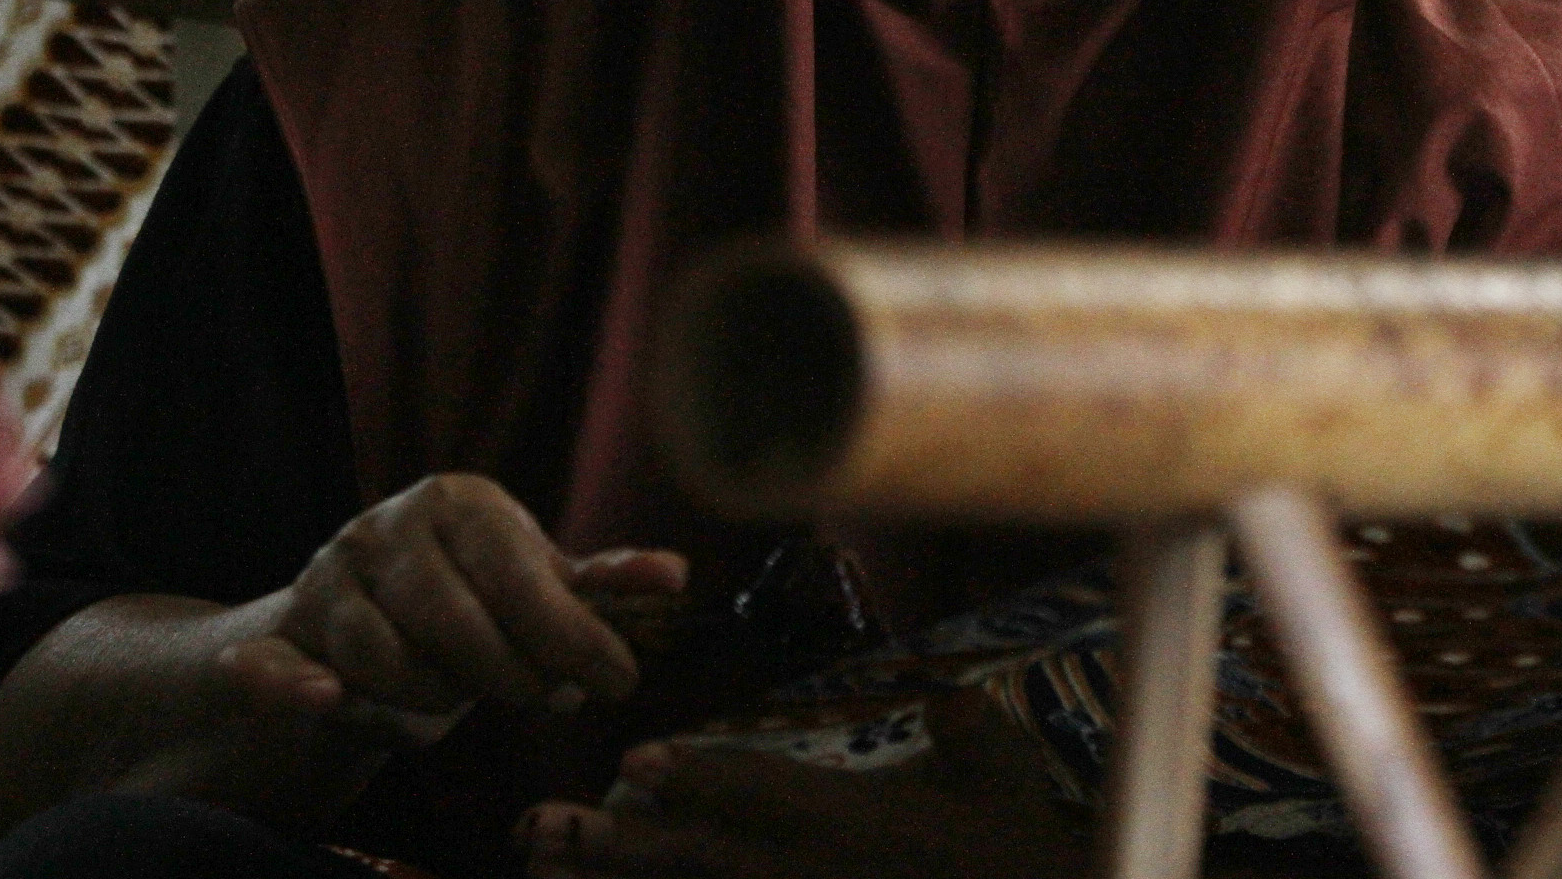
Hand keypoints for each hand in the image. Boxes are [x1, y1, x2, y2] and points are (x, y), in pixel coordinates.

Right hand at [218, 473, 687, 744]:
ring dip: (436, 698)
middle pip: (457, 622)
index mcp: (459, 502)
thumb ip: (599, 585)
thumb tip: (676, 574)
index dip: (573, 637)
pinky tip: (327, 698)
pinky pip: (277, 666)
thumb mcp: (533, 584)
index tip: (620, 682)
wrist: (346, 626)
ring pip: (386, 659)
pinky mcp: (279, 633)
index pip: (519, 576)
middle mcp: (386, 527)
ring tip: (461, 693)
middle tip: (546, 697)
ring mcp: (326, 578)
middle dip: (512, 675)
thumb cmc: (464, 602)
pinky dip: (296, 686)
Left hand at [515, 689, 1093, 878]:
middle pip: (706, 866)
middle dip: (618, 848)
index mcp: (869, 833)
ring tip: (542, 865)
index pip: (773, 801)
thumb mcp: (1010, 782)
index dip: (702, 782)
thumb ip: (973, 739)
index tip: (635, 761)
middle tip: (540, 826)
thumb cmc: (1020, 846)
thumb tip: (946, 700)